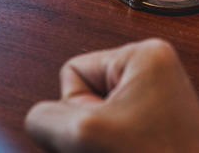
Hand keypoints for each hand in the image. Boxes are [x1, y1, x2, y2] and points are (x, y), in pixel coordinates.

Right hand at [25, 38, 198, 152]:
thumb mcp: (86, 134)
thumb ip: (44, 117)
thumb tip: (39, 120)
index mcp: (146, 54)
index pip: (73, 71)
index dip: (78, 108)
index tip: (110, 129)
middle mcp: (156, 72)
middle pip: (84, 95)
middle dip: (89, 130)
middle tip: (118, 147)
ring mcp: (159, 101)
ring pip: (96, 121)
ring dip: (99, 144)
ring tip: (126, 152)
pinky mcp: (158, 128)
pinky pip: (113, 134)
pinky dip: (112, 149)